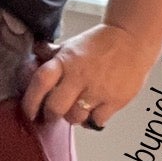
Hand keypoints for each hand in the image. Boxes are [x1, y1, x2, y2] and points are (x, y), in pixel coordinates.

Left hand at [20, 22, 157, 130]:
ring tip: (78, 109)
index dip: (30, 101)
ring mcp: (97, 90)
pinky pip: (96, 121)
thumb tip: (34, 54)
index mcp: (65, 61)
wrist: (132, 39)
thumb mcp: (73, 45)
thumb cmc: (101, 42)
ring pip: (75, 117)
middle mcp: (79, 76)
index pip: (40, 83)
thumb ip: (54, 54)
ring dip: (73, 117)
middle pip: (55, 107)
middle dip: (51, 115)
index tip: (29, 111)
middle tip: (52, 115)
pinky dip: (93, 120)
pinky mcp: (115, 100)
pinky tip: (95, 111)